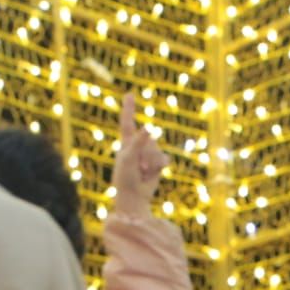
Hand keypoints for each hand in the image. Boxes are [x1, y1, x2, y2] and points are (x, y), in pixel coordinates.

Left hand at [113, 93, 168, 213]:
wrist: (134, 196)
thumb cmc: (125, 177)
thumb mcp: (128, 158)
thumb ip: (138, 142)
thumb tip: (148, 128)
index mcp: (126, 143)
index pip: (128, 122)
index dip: (129, 108)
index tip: (129, 94)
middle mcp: (138, 146)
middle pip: (149, 140)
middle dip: (146, 154)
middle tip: (138, 167)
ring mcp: (148, 154)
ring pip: (157, 150)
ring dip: (151, 162)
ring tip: (143, 172)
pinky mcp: (157, 164)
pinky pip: (164, 159)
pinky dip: (160, 165)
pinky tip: (155, 172)